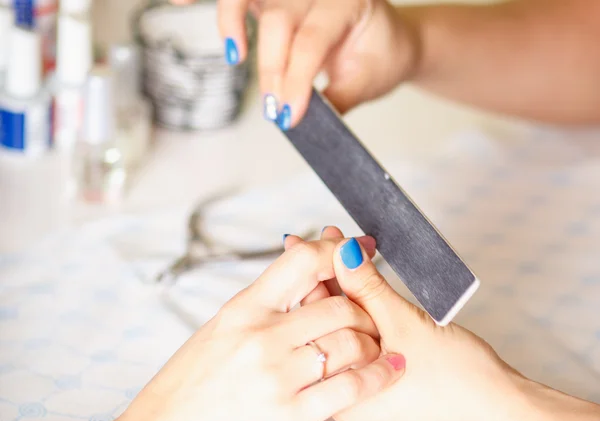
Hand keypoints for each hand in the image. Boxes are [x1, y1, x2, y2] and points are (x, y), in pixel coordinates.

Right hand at [107, 236, 404, 420]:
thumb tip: (283, 299)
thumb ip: (249, 317)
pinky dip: (379, 375)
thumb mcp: (208, 341)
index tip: (358, 250)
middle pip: (340, 305)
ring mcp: (278, 375)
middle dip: (364, 310)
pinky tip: (390, 371)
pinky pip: (352, 386)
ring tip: (378, 350)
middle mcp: (262, 336)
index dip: (337, 253)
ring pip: (352, 342)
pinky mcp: (292, 417)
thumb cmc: (174, 400)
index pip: (301, 262)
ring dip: (374, 343)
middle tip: (372, 321)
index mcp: (240, 311)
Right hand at [216, 0, 418, 126]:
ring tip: (234, 55)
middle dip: (272, 68)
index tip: (287, 115)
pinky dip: (216, 5)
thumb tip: (302, 121)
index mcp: (349, 0)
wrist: (387, 38)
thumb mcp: (369, 81)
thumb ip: (336, 99)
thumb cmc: (380, 55)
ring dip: (232, 18)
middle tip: (274, 109)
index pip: (313, 38)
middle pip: (280, 17)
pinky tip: (180, 1)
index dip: (296, 79)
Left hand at [291, 228, 524, 420]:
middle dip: (330, 278)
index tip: (301, 244)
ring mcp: (368, 388)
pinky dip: (368, 310)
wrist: (503, 411)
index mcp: (341, 391)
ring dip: (351, 289)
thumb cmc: (458, 380)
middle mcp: (347, 394)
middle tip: (326, 237)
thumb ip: (368, 288)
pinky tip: (366, 282)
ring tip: (346, 250)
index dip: (311, 276)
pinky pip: (368, 340)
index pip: (315, 324)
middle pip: (329, 325)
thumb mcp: (406, 325)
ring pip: (351, 330)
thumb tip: (340, 252)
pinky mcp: (386, 381)